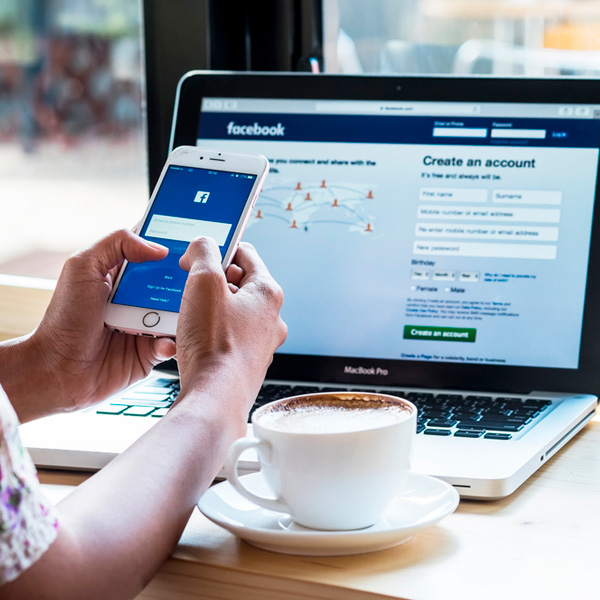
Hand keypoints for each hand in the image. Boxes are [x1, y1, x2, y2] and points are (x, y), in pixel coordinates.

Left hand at [18, 229, 176, 418]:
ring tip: (183, 312)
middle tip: (197, 278)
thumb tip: (159, 248)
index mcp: (122, 275)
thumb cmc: (63, 318)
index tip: (192, 239)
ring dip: (183, 313)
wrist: (57, 369)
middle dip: (187, 280)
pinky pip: (172, 343)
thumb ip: (118, 244)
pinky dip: (173, 342)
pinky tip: (165, 341)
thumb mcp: (83, 267)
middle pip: (174, 283)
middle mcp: (137, 299)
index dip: (173, 245)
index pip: (152, 252)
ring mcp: (145, 325)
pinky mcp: (150, 352)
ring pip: (178, 313)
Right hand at [175, 237, 286, 427]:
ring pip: (232, 312)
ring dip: (209, 307)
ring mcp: (260, 342)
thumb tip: (203, 244)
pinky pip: (227, 336)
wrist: (214, 398)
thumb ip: (203, 252)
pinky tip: (193, 338)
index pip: (246, 254)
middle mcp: (270, 318)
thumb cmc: (214, 344)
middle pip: (239, 283)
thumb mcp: (203, 282)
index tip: (199, 254)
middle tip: (189, 285)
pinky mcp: (247, 363)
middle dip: (212, 281)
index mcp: (267, 293)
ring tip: (187, 313)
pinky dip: (210, 331)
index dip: (219, 248)